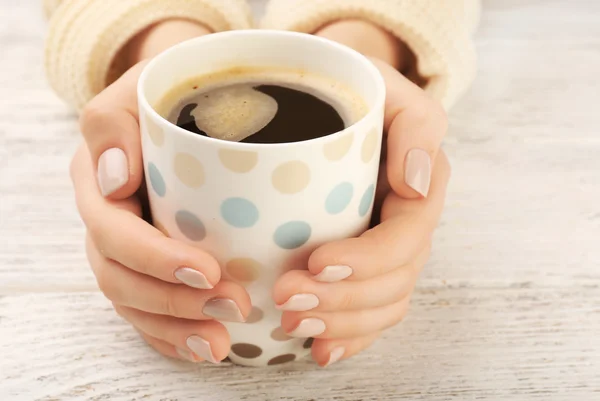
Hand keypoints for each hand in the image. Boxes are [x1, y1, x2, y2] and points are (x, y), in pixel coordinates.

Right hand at [72, 20, 252, 363]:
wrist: (185, 97)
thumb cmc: (167, 92)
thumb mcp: (139, 90)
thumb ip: (114, 124)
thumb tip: (114, 180)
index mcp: (98, 183)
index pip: (113, 234)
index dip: (155, 260)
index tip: (207, 271)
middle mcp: (109, 221)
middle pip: (122, 279)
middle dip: (174, 304)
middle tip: (234, 308)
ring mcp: (128, 247)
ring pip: (135, 303)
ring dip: (176, 329)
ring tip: (221, 345)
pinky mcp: (152, 263)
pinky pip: (150, 310)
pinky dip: (173, 334)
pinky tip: (204, 347)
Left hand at [271, 24, 450, 366]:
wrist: (334, 98)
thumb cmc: (358, 92)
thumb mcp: (390, 91)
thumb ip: (416, 127)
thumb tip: (416, 184)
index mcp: (420, 189)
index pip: (406, 238)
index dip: (368, 261)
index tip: (318, 262)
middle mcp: (406, 226)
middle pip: (392, 282)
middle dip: (342, 301)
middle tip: (287, 299)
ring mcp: (385, 250)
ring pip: (380, 305)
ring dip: (340, 324)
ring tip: (291, 325)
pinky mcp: (362, 265)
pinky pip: (368, 311)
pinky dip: (347, 337)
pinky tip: (320, 350)